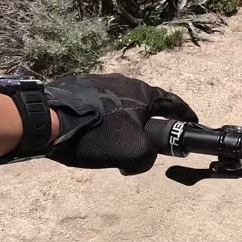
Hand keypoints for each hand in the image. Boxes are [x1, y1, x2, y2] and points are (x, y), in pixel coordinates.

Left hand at [43, 74, 197, 174]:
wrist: (48, 120)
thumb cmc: (97, 134)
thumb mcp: (133, 153)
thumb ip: (147, 158)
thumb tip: (140, 159)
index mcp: (142, 93)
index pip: (172, 103)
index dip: (185, 114)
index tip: (193, 122)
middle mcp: (123, 81)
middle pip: (145, 103)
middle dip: (150, 120)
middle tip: (149, 139)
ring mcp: (98, 82)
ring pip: (121, 104)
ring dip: (125, 120)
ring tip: (118, 140)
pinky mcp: (77, 88)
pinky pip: (100, 105)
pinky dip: (104, 119)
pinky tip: (95, 133)